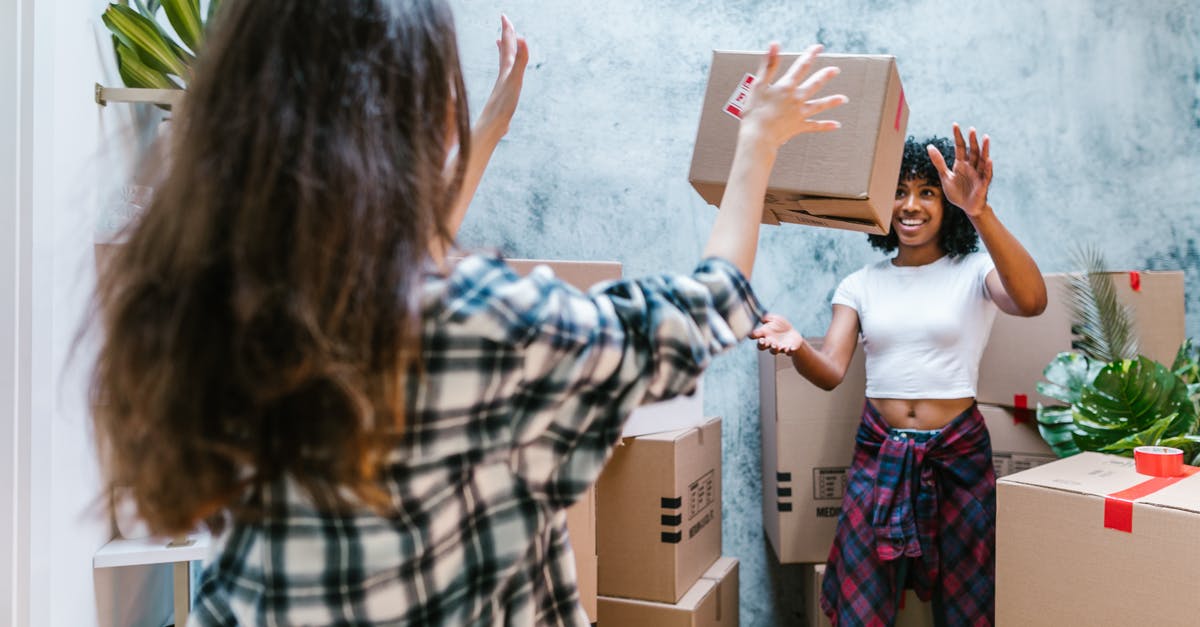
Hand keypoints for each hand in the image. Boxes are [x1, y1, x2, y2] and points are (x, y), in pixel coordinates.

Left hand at [475, 15, 528, 144]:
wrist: (491, 126)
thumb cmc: (502, 105)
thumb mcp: (514, 80)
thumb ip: (519, 60)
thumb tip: (522, 39)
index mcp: (506, 70)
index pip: (508, 46)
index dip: (508, 31)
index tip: (504, 16)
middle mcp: (503, 75)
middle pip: (505, 51)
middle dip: (507, 37)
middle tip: (506, 24)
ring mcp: (502, 84)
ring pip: (503, 63)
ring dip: (504, 52)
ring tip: (500, 44)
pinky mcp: (503, 95)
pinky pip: (505, 77)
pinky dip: (505, 70)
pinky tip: (503, 74)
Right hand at [738, 43, 847, 149]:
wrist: (758, 136)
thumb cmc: (754, 112)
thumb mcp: (758, 85)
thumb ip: (768, 64)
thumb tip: (774, 45)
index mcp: (786, 86)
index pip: (801, 66)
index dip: (810, 55)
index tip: (818, 48)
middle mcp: (796, 98)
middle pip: (814, 84)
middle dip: (825, 75)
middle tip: (835, 70)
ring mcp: (799, 113)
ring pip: (819, 105)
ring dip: (832, 101)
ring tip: (843, 99)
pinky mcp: (798, 126)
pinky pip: (814, 126)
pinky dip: (825, 125)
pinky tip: (836, 125)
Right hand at [750, 313, 804, 354]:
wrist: (792, 335)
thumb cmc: (781, 327)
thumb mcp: (775, 319)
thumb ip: (768, 317)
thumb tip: (762, 319)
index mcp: (765, 334)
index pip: (755, 335)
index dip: (752, 335)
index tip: (752, 333)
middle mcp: (770, 342)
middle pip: (761, 346)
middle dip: (761, 344)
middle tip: (762, 341)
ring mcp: (779, 347)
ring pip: (774, 351)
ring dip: (774, 349)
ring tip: (775, 346)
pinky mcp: (789, 350)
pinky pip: (789, 352)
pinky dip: (790, 350)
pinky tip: (792, 348)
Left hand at [928, 123, 992, 217]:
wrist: (966, 207)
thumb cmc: (957, 192)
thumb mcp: (945, 176)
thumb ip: (939, 162)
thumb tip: (929, 146)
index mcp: (961, 164)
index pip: (960, 147)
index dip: (958, 137)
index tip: (955, 125)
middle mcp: (971, 166)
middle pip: (972, 151)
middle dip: (972, 140)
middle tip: (971, 129)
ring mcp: (978, 174)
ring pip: (982, 159)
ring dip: (984, 149)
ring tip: (985, 138)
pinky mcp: (983, 184)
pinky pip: (986, 175)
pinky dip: (987, 167)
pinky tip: (988, 159)